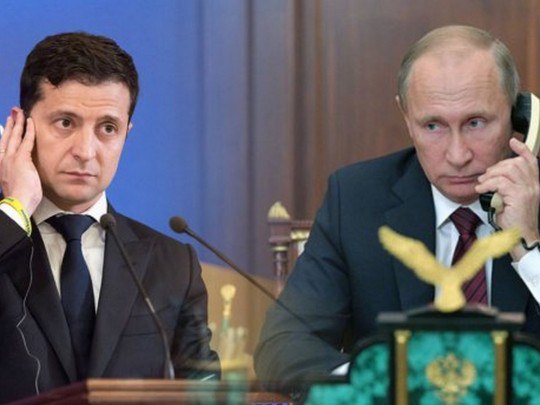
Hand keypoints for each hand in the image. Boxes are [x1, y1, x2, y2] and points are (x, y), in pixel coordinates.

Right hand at [0, 108, 41, 214]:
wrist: (17, 203)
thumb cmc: (20, 198)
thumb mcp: (15, 182)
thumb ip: (18, 173)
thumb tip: (25, 171)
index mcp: (1, 166)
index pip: (3, 146)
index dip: (6, 134)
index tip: (8, 126)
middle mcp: (3, 160)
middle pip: (7, 137)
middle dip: (11, 124)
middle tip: (13, 113)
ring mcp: (11, 159)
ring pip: (15, 136)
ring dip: (18, 123)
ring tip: (20, 113)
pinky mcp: (21, 159)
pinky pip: (26, 141)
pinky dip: (29, 130)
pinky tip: (31, 122)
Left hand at [475, 138, 539, 259]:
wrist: (521, 236)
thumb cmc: (515, 220)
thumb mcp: (511, 199)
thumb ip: (507, 186)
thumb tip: (492, 178)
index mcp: (534, 184)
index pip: (531, 161)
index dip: (522, 149)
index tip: (513, 141)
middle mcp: (534, 184)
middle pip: (516, 163)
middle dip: (497, 166)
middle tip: (486, 176)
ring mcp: (528, 189)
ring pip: (508, 170)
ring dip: (491, 175)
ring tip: (482, 183)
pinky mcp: (519, 196)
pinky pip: (500, 182)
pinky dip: (488, 184)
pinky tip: (481, 189)